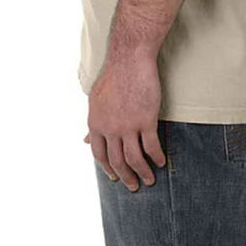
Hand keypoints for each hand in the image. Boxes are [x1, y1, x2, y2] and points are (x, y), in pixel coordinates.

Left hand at [84, 51, 165, 189]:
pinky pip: (151, 146)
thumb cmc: (113, 76)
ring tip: (149, 180)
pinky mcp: (146, 120)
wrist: (129, 58)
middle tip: (133, 186)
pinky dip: (157, 157)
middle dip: (126, 177)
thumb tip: (84, 140)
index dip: (107, 168)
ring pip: (134, 159)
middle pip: (117, 161)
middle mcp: (110, 128)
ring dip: (142, 172)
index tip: (115, 176)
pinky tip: (161, 161)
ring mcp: (128, 125)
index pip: (99, 154)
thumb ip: (93, 122)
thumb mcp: (96, 100)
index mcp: (95, 123)